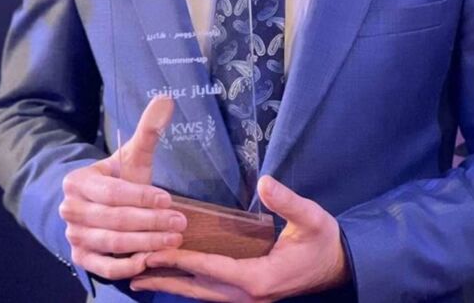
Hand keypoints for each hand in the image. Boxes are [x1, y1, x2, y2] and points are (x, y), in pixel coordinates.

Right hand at [59, 96, 186, 280]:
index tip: (168, 199)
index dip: (142, 197)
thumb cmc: (119, 178)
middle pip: (115, 219)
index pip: (113, 192)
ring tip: (174, 239)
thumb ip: (148, 130)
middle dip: (151, 222)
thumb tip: (167, 99)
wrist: (95, 205)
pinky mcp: (81, 258)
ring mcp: (74, 235)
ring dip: (146, 243)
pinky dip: (126, 266)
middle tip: (180, 222)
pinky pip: (104, 266)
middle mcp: (71, 209)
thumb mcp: (132, 155)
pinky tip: (149, 260)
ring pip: (112, 243)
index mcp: (79, 181)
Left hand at [129, 175, 349, 300]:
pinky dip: (189, 285)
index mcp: (261, 278)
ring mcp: (248, 299)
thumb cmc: (324, 241)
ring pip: (202, 294)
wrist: (339, 266)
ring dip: (172, 284)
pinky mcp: (248, 295)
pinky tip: (171, 277)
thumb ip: (288, 201)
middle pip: (200, 288)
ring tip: (140, 276)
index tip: (159, 251)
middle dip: (167, 278)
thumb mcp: (312, 217)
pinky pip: (211, 293)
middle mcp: (249, 295)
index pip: (215, 269)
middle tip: (135, 268)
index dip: (186, 260)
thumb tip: (265, 182)